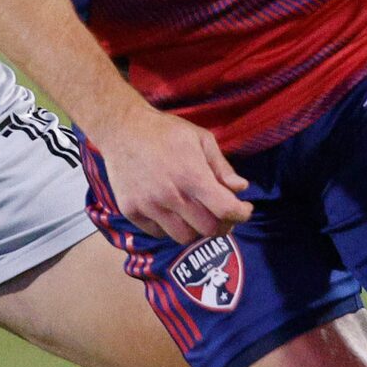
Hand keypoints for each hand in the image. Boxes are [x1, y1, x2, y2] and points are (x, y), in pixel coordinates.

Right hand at [94, 102, 251, 242]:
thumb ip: (222, 167)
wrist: (122, 129)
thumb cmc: (165, 131)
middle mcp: (170, 195)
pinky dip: (169, 227)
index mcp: (191, 175)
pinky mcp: (131, 210)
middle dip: (221, 224)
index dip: (241, 214)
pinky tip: (171, 212)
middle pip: (208, 229)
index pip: (225, 210)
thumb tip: (241, 188)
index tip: (244, 210)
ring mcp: (149, 205)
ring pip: (184, 237)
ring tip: (195, 215)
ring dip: (195, 229)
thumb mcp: (200, 139)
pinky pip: (159, 233)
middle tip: (221, 214)